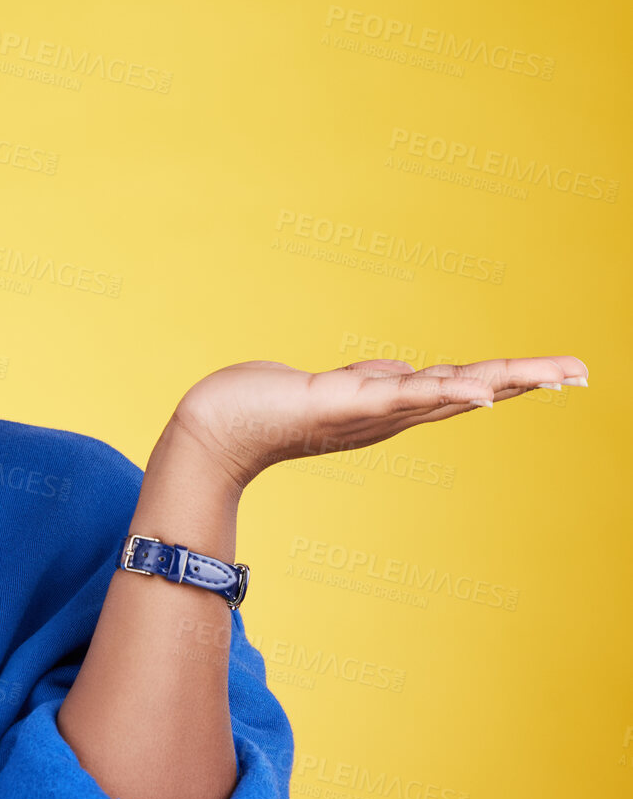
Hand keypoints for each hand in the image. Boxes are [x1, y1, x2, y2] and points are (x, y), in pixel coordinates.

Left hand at [165, 355, 588, 491]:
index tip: (563, 372)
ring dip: (504, 382)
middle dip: (529, 380)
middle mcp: (387, 415)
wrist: (213, 428)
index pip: (462, 388)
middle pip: (471, 391)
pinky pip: (399, 396)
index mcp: (389, 407)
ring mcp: (367, 411)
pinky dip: (443, 393)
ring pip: (446, 392)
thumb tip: (404, 370)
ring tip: (557, 376)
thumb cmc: (266, 406)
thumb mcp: (334, 387)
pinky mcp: (341, 402)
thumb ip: (372, 380)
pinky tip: (483, 392)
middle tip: (584, 371)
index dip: (513, 379)